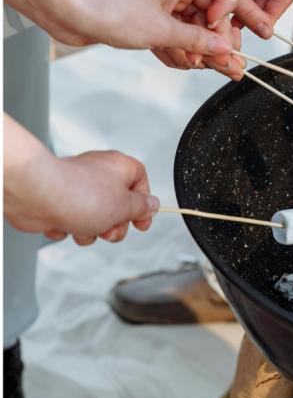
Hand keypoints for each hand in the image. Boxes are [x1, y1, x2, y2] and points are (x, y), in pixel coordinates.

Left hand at [4, 116, 158, 244]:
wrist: (37, 195)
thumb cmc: (80, 194)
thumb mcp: (126, 206)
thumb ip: (142, 207)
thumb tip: (151, 205)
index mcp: (120, 167)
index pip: (142, 184)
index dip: (143, 206)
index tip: (141, 223)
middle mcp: (98, 173)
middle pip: (118, 205)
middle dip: (114, 225)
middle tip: (109, 230)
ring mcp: (75, 186)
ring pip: (93, 216)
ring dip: (90, 230)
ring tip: (82, 227)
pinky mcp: (56, 198)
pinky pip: (70, 219)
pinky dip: (68, 226)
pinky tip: (63, 224)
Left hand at [106, 0, 245, 78]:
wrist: (69, 9)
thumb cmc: (111, 10)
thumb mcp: (162, 31)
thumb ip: (198, 41)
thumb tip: (223, 50)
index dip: (227, 4)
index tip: (214, 25)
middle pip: (212, 7)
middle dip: (214, 35)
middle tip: (218, 60)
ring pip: (195, 21)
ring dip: (197, 45)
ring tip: (194, 64)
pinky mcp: (151, 12)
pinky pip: (177, 28)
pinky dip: (180, 45)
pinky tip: (179, 60)